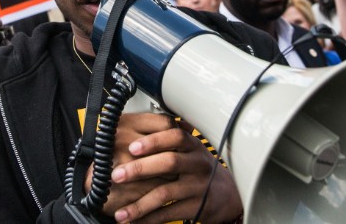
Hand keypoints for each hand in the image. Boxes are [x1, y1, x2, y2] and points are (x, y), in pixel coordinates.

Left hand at [103, 115, 243, 223]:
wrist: (229, 194)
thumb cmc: (201, 169)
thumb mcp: (191, 150)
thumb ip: (169, 140)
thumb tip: (134, 131)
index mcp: (193, 147)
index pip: (176, 136)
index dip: (154, 141)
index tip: (132, 147)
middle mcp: (198, 165)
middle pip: (169, 162)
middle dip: (140, 169)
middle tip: (116, 175)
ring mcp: (198, 187)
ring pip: (165, 193)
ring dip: (139, 204)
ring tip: (119, 212)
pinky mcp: (197, 208)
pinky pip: (169, 214)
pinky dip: (149, 219)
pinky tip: (134, 222)